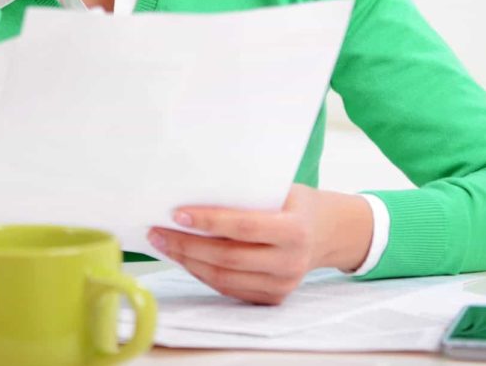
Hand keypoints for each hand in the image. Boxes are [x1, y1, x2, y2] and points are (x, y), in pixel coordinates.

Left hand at [146, 185, 373, 304]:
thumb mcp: (280, 190)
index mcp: (294, 230)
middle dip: (186, 245)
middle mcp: (290, 262)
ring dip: (187, 261)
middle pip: (227, 258)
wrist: (327, 233)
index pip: (243, 227)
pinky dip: (201, 273)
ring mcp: (281, 285)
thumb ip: (245, 194)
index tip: (177, 214)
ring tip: (164, 244)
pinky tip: (184, 258)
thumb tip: (192, 187)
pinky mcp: (272, 298)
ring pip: (223, 277)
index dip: (208, 221)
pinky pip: (228, 288)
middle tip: (158, 231)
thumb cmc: (295, 203)